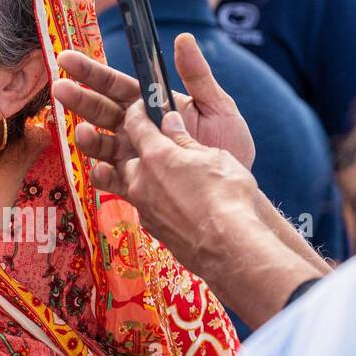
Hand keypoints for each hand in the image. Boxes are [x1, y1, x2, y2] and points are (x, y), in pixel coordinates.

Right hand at [53, 32, 254, 171]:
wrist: (237, 192)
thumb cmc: (230, 146)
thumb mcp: (217, 106)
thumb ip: (197, 75)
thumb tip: (183, 38)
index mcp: (150, 105)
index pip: (115, 84)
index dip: (90, 72)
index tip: (67, 59)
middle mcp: (135, 130)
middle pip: (100, 111)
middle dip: (78, 99)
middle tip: (60, 90)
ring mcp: (132, 156)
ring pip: (100, 144)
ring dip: (88, 137)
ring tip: (83, 132)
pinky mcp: (136, 185)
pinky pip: (112, 180)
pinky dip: (102, 175)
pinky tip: (99, 169)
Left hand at [101, 101, 259, 263]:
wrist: (229, 248)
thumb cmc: (229, 198)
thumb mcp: (214, 157)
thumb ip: (186, 139)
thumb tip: (170, 121)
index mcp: (156, 155)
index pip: (135, 124)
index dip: (138, 112)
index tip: (142, 106)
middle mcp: (141, 180)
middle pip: (126, 156)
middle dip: (135, 148)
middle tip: (152, 145)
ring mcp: (143, 206)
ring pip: (132, 184)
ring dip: (140, 177)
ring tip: (159, 175)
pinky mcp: (152, 228)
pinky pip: (145, 206)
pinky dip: (153, 200)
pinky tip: (171, 202)